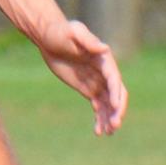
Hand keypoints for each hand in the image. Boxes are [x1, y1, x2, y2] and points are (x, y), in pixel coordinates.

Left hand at [37, 18, 127, 135]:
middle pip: (116, 94)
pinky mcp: (88, 89)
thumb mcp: (73, 32)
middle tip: (114, 125)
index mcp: (104, 60)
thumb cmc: (60, 31)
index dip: (116, 93)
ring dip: (110, 118)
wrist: (48, 37)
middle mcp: (104, 73)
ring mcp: (97, 82)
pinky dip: (100, 118)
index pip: (114, 79)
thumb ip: (88, 40)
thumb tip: (104, 48)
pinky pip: (98, 106)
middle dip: (117, 110)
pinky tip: (99, 132)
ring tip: (107, 133)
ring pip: (108, 104)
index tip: (115, 107)